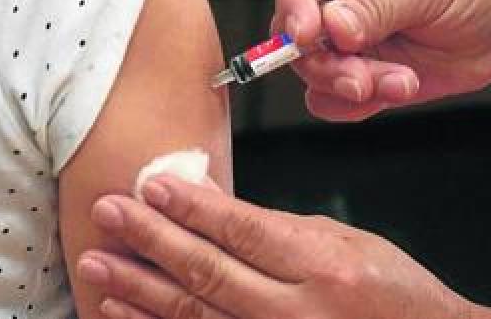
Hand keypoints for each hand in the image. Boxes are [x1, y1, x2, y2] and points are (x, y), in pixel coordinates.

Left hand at [77, 175, 477, 318]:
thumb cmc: (392, 294)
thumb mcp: (346, 244)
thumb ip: (278, 228)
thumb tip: (215, 204)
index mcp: (324, 267)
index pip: (245, 230)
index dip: (194, 207)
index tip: (152, 185)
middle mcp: (299, 312)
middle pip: (210, 273)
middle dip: (152, 241)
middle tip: (110, 212)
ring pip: (196, 316)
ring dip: (140, 289)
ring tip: (99, 263)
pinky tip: (122, 312)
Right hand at [272, 0, 490, 121]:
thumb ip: (377, 3)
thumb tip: (331, 25)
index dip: (293, 5)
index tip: (308, 35)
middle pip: (294, 35)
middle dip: (328, 63)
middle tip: (364, 79)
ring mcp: (342, 39)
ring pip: (313, 72)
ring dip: (352, 85)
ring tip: (403, 82)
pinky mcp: (357, 73)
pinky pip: (332, 100)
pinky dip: (359, 105)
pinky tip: (400, 88)